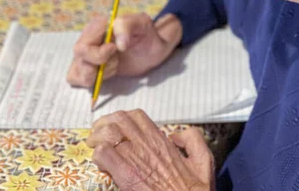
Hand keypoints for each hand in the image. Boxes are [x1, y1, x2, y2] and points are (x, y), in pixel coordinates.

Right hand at [67, 13, 181, 86]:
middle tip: (117, 61)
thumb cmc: (146, 33)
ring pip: (76, 72)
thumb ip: (126, 26)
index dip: (98, 54)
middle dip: (99, 65)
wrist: (153, 48)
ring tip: (115, 66)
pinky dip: (90, 83)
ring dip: (97, 75)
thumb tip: (118, 44)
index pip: (83, 46)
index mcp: (96, 27)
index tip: (115, 50)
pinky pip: (76, 79)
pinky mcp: (91, 68)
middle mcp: (87, 40)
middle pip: (79, 59)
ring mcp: (87, 56)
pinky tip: (108, 74)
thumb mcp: (141, 22)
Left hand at [87, 109, 214, 190]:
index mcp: (161, 140)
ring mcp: (135, 158)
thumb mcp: (204, 159)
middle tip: (99, 135)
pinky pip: (104, 154)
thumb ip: (193, 140)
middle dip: (105, 123)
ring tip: (94, 145)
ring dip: (98, 136)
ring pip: (109, 131)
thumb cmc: (195, 190)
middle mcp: (147, 144)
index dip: (121, 119)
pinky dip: (98, 154)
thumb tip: (175, 135)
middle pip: (119, 118)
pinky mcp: (125, 175)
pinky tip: (100, 162)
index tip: (116, 129)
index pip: (136, 116)